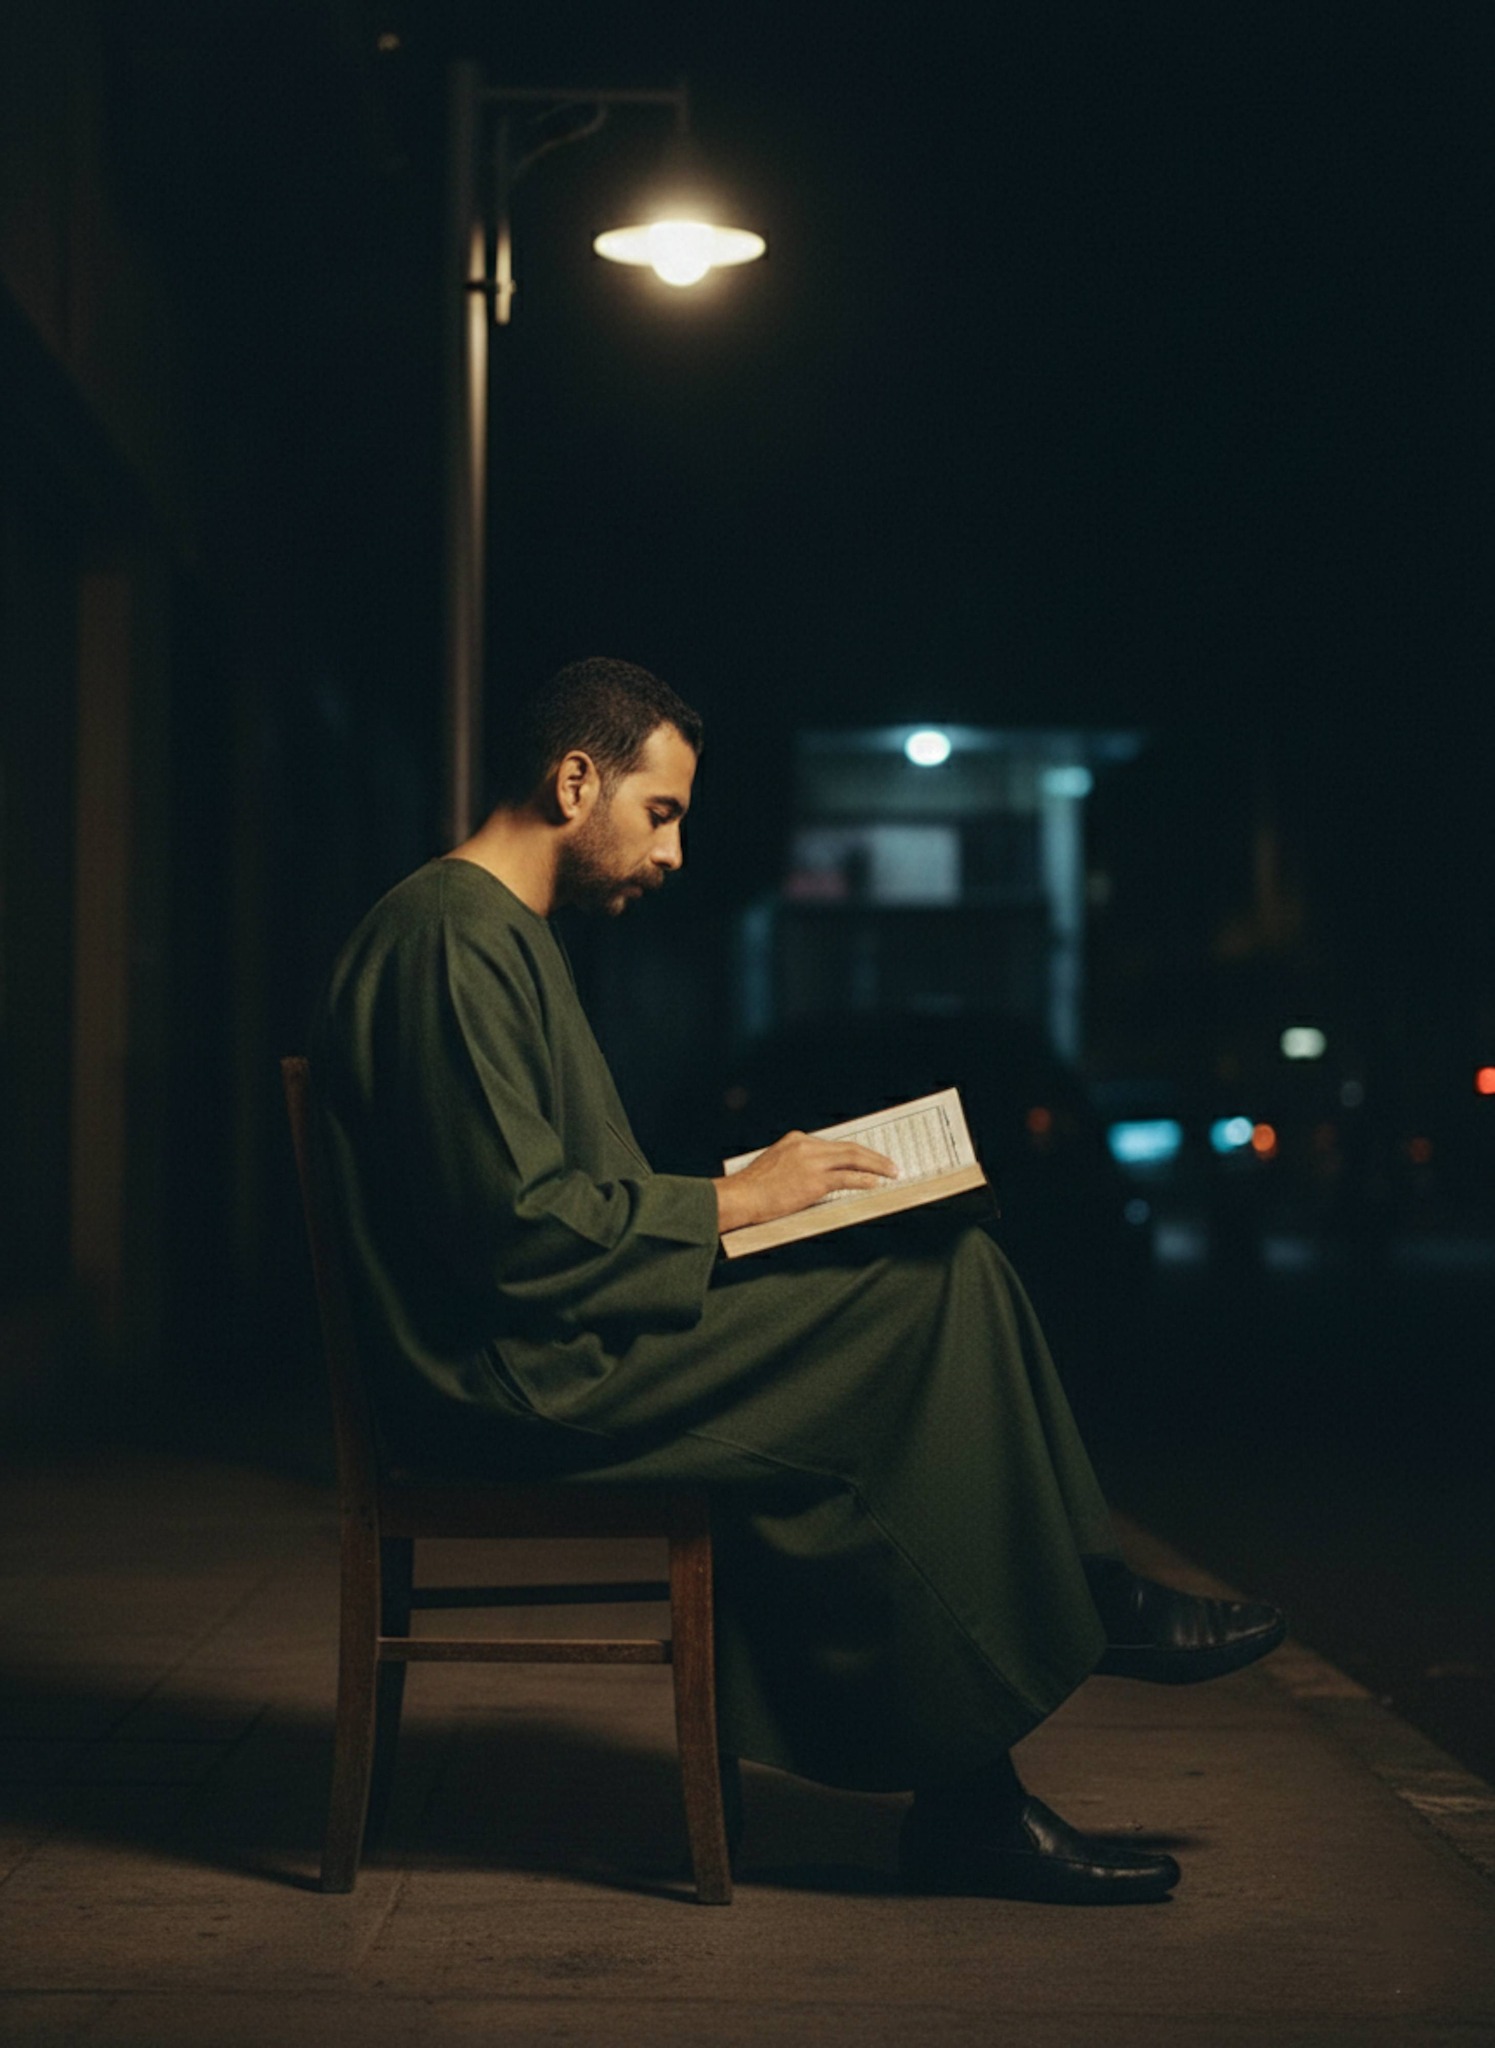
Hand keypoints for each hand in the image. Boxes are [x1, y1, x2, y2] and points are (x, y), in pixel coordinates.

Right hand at [713, 1131, 899, 1234]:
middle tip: (891, 1164)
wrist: (740, 1196)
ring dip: (876, 1166)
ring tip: (891, 1173)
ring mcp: (812, 1162)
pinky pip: (846, 1178)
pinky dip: (864, 1180)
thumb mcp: (775, 1165)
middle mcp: (807, 1145)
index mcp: (797, 1140)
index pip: (834, 1145)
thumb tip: (816, 1177)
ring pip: (853, 1159)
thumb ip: (796, 1164)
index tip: (869, 1159)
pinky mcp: (814, 1181)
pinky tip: (875, 1183)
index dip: (855, 1153)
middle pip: (849, 1148)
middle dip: (873, 1156)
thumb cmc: (753, 1188)